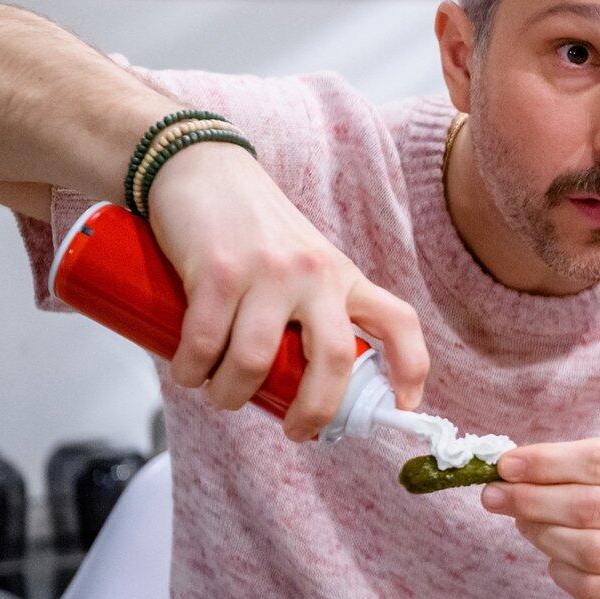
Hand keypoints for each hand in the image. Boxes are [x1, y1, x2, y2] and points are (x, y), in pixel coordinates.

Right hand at [146, 142, 428, 439]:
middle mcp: (316, 274)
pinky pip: (206, 344)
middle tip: (294, 430)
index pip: (399, 320)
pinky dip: (191, 372)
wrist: (200, 167)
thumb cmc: (252, 229)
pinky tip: (187, 373)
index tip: (404, 407)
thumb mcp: (303, 263)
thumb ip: (311, 310)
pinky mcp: (218, 272)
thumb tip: (300, 387)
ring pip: (257, 362)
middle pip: (336, 358)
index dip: (412, 368)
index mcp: (344, 275)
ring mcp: (269, 273)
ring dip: (230, 395)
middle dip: (315, 410)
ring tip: (219, 394)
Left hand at [482, 436, 599, 598]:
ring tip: (523, 522)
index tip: (504, 465)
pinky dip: (561, 570)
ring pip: (588, 550)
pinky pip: (591, 587)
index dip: (546, 463)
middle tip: (494, 496)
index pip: (597, 460)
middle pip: (588, 506)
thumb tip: (508, 470)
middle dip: (532, 500)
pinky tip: (552, 555)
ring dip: (543, 535)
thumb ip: (571, 463)